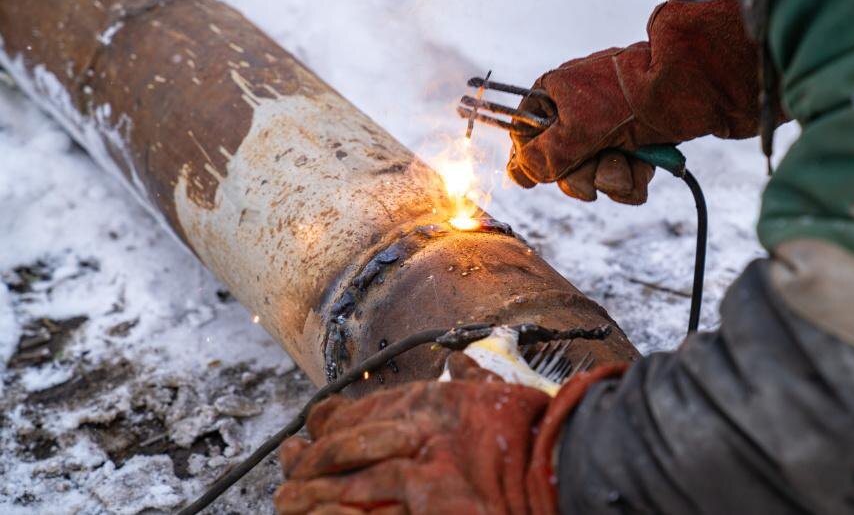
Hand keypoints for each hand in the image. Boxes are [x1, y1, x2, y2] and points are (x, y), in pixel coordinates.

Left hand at [274, 355, 626, 514]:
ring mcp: (418, 464)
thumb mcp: (496, 391)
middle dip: (307, 460)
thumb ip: (472, 376)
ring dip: (311, 491)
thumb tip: (461, 360)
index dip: (326, 422)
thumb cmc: (532, 427)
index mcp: (426, 401)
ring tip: (287, 502)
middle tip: (286, 469)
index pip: (359, 408)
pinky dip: (336, 510)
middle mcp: (416, 427)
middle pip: (342, 443)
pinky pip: (365, 503)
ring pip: (343, 476)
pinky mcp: (426, 495)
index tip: (309, 431)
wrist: (562, 457)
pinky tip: (314, 514)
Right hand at [507, 0, 760, 203]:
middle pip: (559, 163)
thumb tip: (520, 174)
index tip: (535, 180)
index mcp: (554, 94)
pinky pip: (621, 176)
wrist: (690, 86)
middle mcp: (578, 110)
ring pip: (594, 174)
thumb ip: (543, 156)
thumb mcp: (576, 128)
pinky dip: (633, 179)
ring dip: (611, 178)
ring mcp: (608, 128)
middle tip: (593, 173)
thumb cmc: (627, 97)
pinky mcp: (635, 142)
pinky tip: (644, 168)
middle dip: (581, 176)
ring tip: (628, 164)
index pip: (525, 134)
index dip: (532, 161)